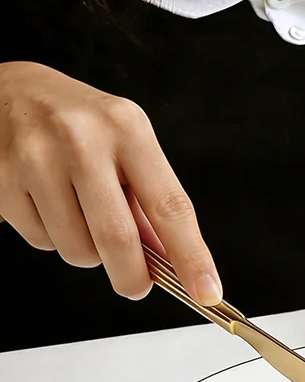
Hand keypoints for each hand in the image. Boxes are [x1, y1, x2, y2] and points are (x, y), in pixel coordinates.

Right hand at [0, 62, 220, 303]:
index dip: (192, 257)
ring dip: (87, 252)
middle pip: (118, 238)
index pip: (170, 206)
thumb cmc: (78, 126)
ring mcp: (34, 156)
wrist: (3, 89)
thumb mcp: (125, 147)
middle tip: (135, 286)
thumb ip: (149, 205)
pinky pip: (40, 241)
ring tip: (80, 217)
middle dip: (133, 277)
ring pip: (77, 249)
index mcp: (127, 128)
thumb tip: (173, 264)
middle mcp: (81, 137)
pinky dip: (51, 237)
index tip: (208, 292)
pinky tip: (46, 205)